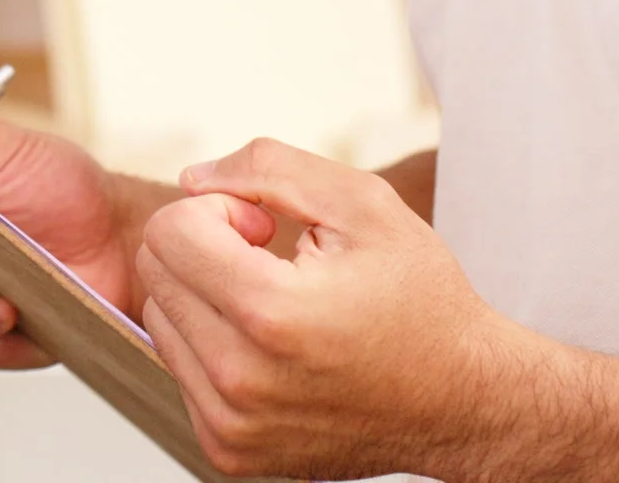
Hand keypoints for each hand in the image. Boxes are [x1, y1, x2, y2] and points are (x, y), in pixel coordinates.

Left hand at [134, 138, 546, 479]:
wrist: (463, 401)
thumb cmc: (421, 301)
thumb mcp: (363, 204)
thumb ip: (268, 168)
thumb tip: (191, 179)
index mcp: (270, 313)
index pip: (168, 231)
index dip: (218, 211)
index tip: (266, 228)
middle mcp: (241, 379)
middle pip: (155, 273)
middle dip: (206, 248)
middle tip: (273, 262)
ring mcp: (232, 424)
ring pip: (161, 320)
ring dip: (205, 298)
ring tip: (276, 306)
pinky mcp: (230, 451)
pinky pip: (180, 371)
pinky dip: (213, 347)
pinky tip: (272, 347)